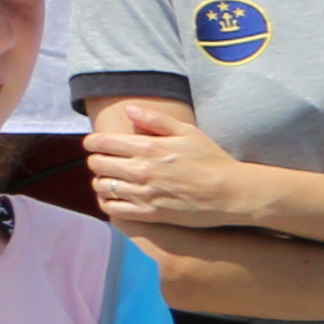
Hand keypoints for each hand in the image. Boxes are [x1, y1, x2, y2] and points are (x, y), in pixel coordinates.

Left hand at [82, 102, 264, 234]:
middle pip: (97, 164)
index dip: (92, 142)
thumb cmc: (212, 160)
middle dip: (97, 160)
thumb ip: (156, 120)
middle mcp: (141, 170)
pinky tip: (115, 198)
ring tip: (111, 179)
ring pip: (102, 187)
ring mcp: (144, 193)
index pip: (103, 142)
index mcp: (149, 147)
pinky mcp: (149, 213)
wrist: (230, 192)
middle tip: (105, 161)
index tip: (94, 143)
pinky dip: (107, 202)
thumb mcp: (188, 132)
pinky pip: (112, 209)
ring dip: (102, 181)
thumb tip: (129, 110)